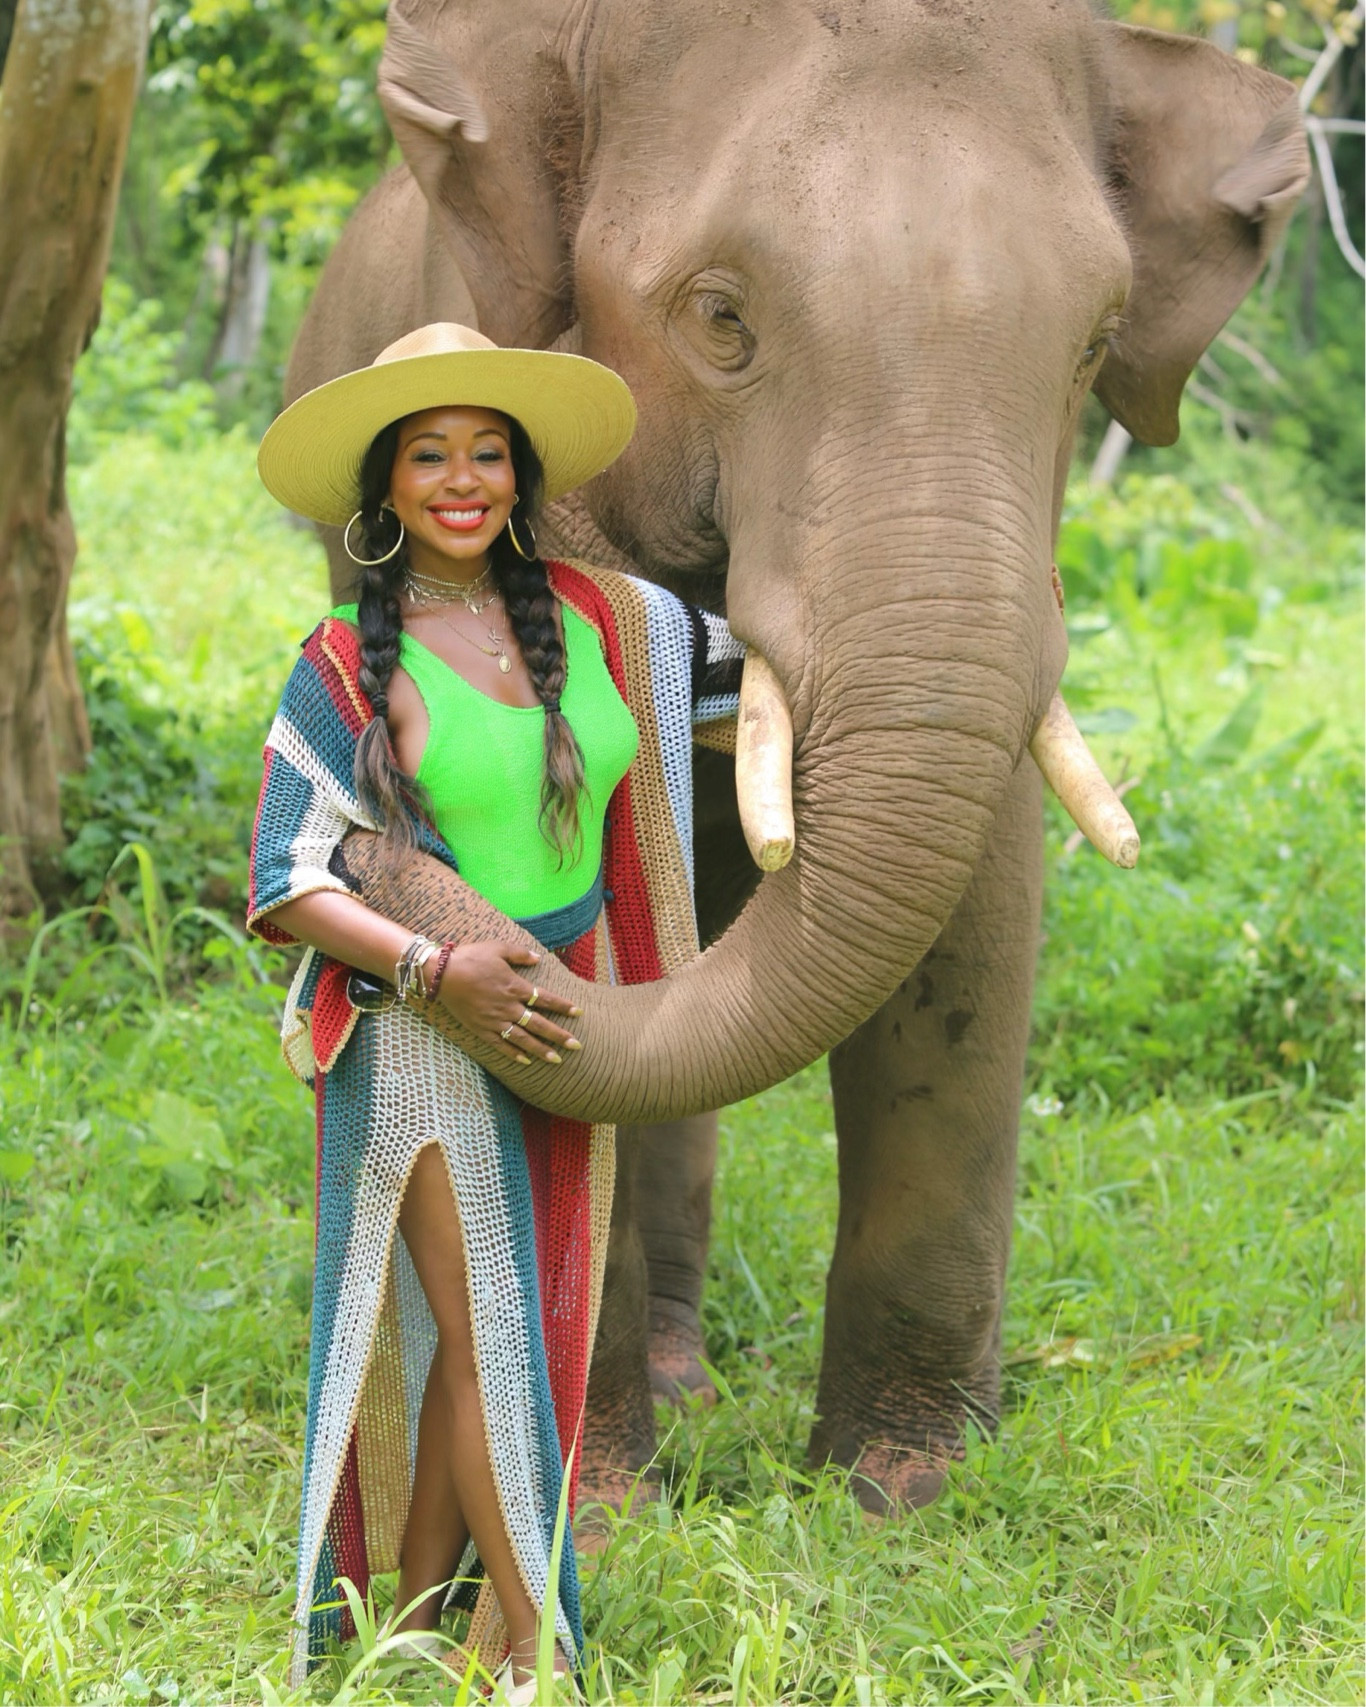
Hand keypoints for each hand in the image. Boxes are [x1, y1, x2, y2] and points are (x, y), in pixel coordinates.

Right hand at [436, 942, 581, 1064]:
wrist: (441, 974)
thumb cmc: (470, 957)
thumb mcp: (498, 948)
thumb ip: (520, 954)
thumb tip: (538, 958)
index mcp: (514, 986)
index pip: (544, 999)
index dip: (563, 1006)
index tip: (578, 1013)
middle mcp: (507, 1006)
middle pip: (538, 1024)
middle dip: (559, 1036)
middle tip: (576, 1046)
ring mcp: (494, 1020)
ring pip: (522, 1039)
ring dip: (540, 1050)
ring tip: (556, 1060)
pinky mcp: (480, 1029)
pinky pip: (500, 1045)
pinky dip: (513, 1054)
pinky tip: (526, 1061)